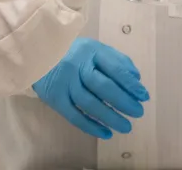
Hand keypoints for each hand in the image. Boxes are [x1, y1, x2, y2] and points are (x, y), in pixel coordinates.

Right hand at [31, 37, 149, 138]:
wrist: (37, 54)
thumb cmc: (73, 53)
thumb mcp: (95, 48)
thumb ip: (117, 60)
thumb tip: (136, 79)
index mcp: (91, 51)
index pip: (115, 68)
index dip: (131, 84)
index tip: (144, 96)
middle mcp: (77, 66)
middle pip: (103, 87)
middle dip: (124, 102)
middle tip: (138, 113)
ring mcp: (64, 83)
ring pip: (90, 104)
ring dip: (110, 117)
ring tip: (126, 127)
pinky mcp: (55, 98)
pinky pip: (74, 116)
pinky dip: (91, 126)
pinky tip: (106, 133)